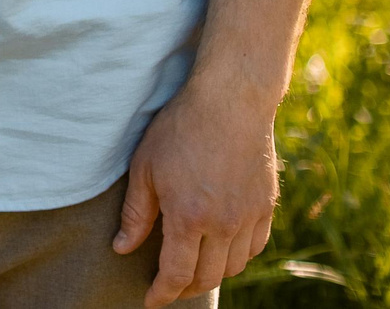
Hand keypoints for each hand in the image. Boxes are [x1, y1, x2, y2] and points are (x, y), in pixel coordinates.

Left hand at [113, 75, 280, 304]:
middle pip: (207, 277)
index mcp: (189, 217)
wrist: (230, 101)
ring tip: (194, 269)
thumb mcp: (145, 167)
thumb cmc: (180, 129)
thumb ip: (136, 214)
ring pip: (234, 266)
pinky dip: (238, 257)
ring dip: (212, 274)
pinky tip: (223, 250)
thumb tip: (122, 248)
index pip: (176, 274)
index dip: (162, 293)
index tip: (150, 301)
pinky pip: (255, 247)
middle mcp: (224, 224)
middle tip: (169, 287)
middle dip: (185, 289)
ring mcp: (249, 216)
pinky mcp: (266, 206)